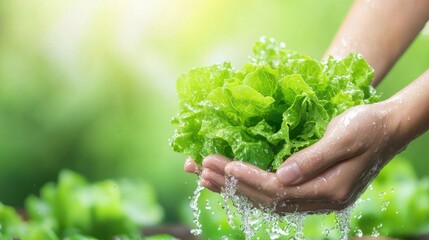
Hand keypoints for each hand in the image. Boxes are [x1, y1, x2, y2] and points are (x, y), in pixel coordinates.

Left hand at [187, 101, 401, 212]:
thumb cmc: (368, 126)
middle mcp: (320, 200)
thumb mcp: (345, 136)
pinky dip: (249, 187)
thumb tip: (281, 176)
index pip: (281, 190)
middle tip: (202, 169)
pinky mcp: (308, 188)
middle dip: (233, 184)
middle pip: (268, 199)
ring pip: (267, 200)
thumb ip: (314, 159)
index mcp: (330, 190)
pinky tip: (229, 180)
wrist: (387, 127)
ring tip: (205, 176)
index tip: (225, 165)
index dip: (251, 179)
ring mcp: (314, 197)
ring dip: (234, 188)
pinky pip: (273, 194)